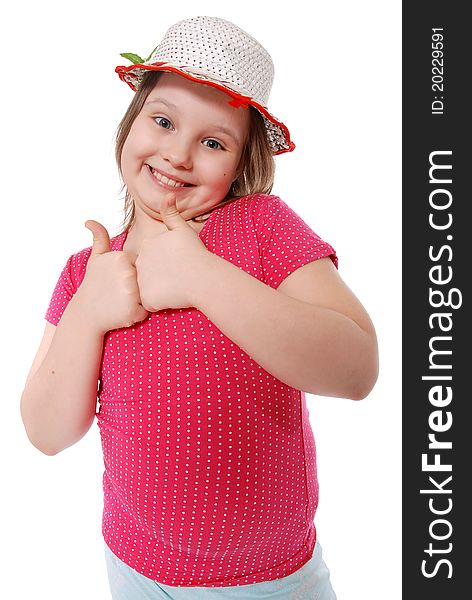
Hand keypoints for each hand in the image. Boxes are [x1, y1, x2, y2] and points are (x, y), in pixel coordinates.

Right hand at [73, 220, 148, 332]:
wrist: (85, 314)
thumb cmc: (93, 285)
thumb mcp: (96, 259)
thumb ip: (100, 238)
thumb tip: (89, 220)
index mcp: (122, 256)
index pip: (140, 265)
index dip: (130, 275)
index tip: (115, 280)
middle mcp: (127, 271)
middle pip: (145, 279)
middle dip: (136, 288)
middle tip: (117, 292)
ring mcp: (131, 290)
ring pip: (148, 294)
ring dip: (138, 300)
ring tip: (119, 301)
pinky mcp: (133, 309)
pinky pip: (145, 311)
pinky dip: (136, 314)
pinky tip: (121, 311)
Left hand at [135, 193, 213, 311]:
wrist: (205, 278)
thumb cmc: (197, 255)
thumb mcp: (183, 230)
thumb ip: (171, 214)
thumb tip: (167, 195)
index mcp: (147, 245)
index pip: (151, 258)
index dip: (166, 264)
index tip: (178, 265)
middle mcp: (139, 262)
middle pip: (147, 273)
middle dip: (160, 278)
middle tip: (179, 277)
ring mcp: (141, 280)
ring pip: (147, 289)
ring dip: (160, 290)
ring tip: (177, 287)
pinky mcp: (146, 298)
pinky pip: (150, 304)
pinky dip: (160, 303)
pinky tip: (174, 297)